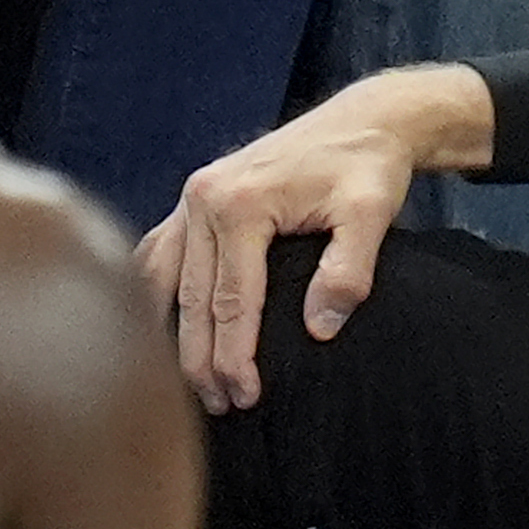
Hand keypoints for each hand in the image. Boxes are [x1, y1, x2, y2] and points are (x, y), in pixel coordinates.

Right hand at [136, 68, 474, 413]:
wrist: (364, 121)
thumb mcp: (372, 213)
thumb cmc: (368, 166)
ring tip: (189, 385)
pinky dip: (156, 293)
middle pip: (192, 298)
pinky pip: (160, 252)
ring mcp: (193, 198)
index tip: (247, 397)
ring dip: (172, 334)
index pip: (231, 300)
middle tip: (219, 407)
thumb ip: (348, 270)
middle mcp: (203, 198)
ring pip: (165, 279)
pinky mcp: (195, 200)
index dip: (236, 356)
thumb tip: (319, 329)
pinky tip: (158, 328)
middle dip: (201, 360)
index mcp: (240, 203)